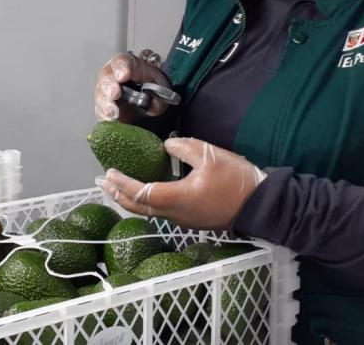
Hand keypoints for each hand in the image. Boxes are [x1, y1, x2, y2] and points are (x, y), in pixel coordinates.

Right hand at [94, 52, 171, 121]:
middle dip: (110, 86)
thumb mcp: (160, 85)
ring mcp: (106, 92)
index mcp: (127, 65)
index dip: (121, 67)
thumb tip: (154, 99)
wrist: (152, 103)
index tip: (124, 75)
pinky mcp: (105, 109)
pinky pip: (101, 112)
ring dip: (106, 104)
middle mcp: (112, 76)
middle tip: (115, 94)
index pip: (121, 61)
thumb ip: (156, 90)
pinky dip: (105, 117)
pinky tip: (111, 120)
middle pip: (106, 77)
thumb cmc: (154, 88)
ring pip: (101, 95)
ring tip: (113, 112)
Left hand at [97, 137, 263, 230]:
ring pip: (148, 211)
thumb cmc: (236, 181)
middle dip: (118, 194)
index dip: (122, 184)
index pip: (140, 193)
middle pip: (139, 208)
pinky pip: (160, 211)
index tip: (108, 173)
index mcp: (177, 198)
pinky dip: (145, 200)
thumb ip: (183, 147)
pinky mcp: (191, 219)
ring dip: (130, 198)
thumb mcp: (210, 155)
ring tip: (117, 186)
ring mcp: (183, 219)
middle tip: (103, 182)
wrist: (261, 205)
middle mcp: (175, 213)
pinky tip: (145, 189)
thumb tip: (166, 145)